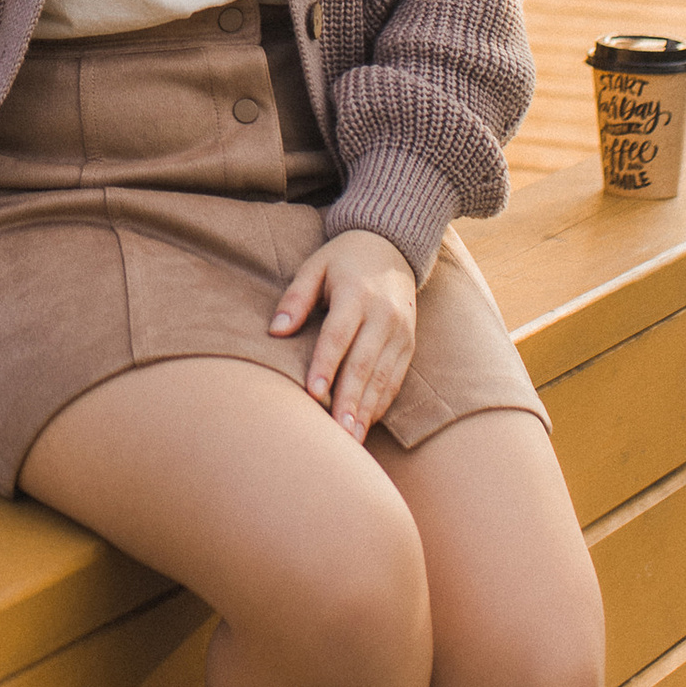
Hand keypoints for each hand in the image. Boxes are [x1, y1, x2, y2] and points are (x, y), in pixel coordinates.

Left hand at [270, 230, 417, 440]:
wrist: (393, 247)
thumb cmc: (343, 260)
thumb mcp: (315, 266)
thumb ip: (296, 297)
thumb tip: (276, 330)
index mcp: (357, 294)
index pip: (339, 335)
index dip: (325, 366)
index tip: (312, 394)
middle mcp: (384, 315)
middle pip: (364, 363)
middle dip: (350, 400)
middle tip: (338, 433)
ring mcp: (401, 332)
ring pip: (383, 377)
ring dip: (367, 409)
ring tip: (352, 439)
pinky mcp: (409, 344)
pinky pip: (396, 378)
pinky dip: (381, 403)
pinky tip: (366, 423)